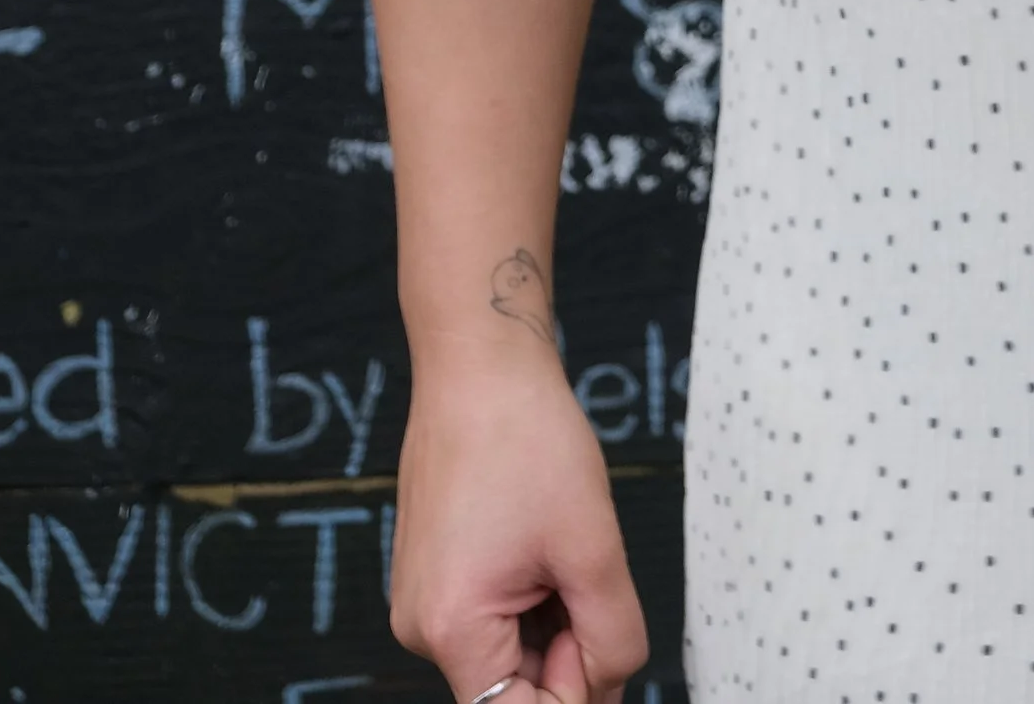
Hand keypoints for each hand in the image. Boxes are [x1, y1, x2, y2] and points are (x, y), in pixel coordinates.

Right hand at [390, 351, 649, 702]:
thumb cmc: (528, 438)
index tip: (601, 633)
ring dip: (552, 620)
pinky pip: (491, 618)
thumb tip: (605, 690)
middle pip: (513, 688)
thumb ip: (611, 637)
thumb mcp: (593, 546)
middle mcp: (422, 627)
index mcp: (450, 628)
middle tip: (586, 573)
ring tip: (560, 543)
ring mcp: (423, 601)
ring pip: (508, 652)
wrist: (479, 363)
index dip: (575, 690)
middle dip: (568, 651)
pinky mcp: (433, 577)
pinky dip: (531, 598)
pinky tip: (541, 541)